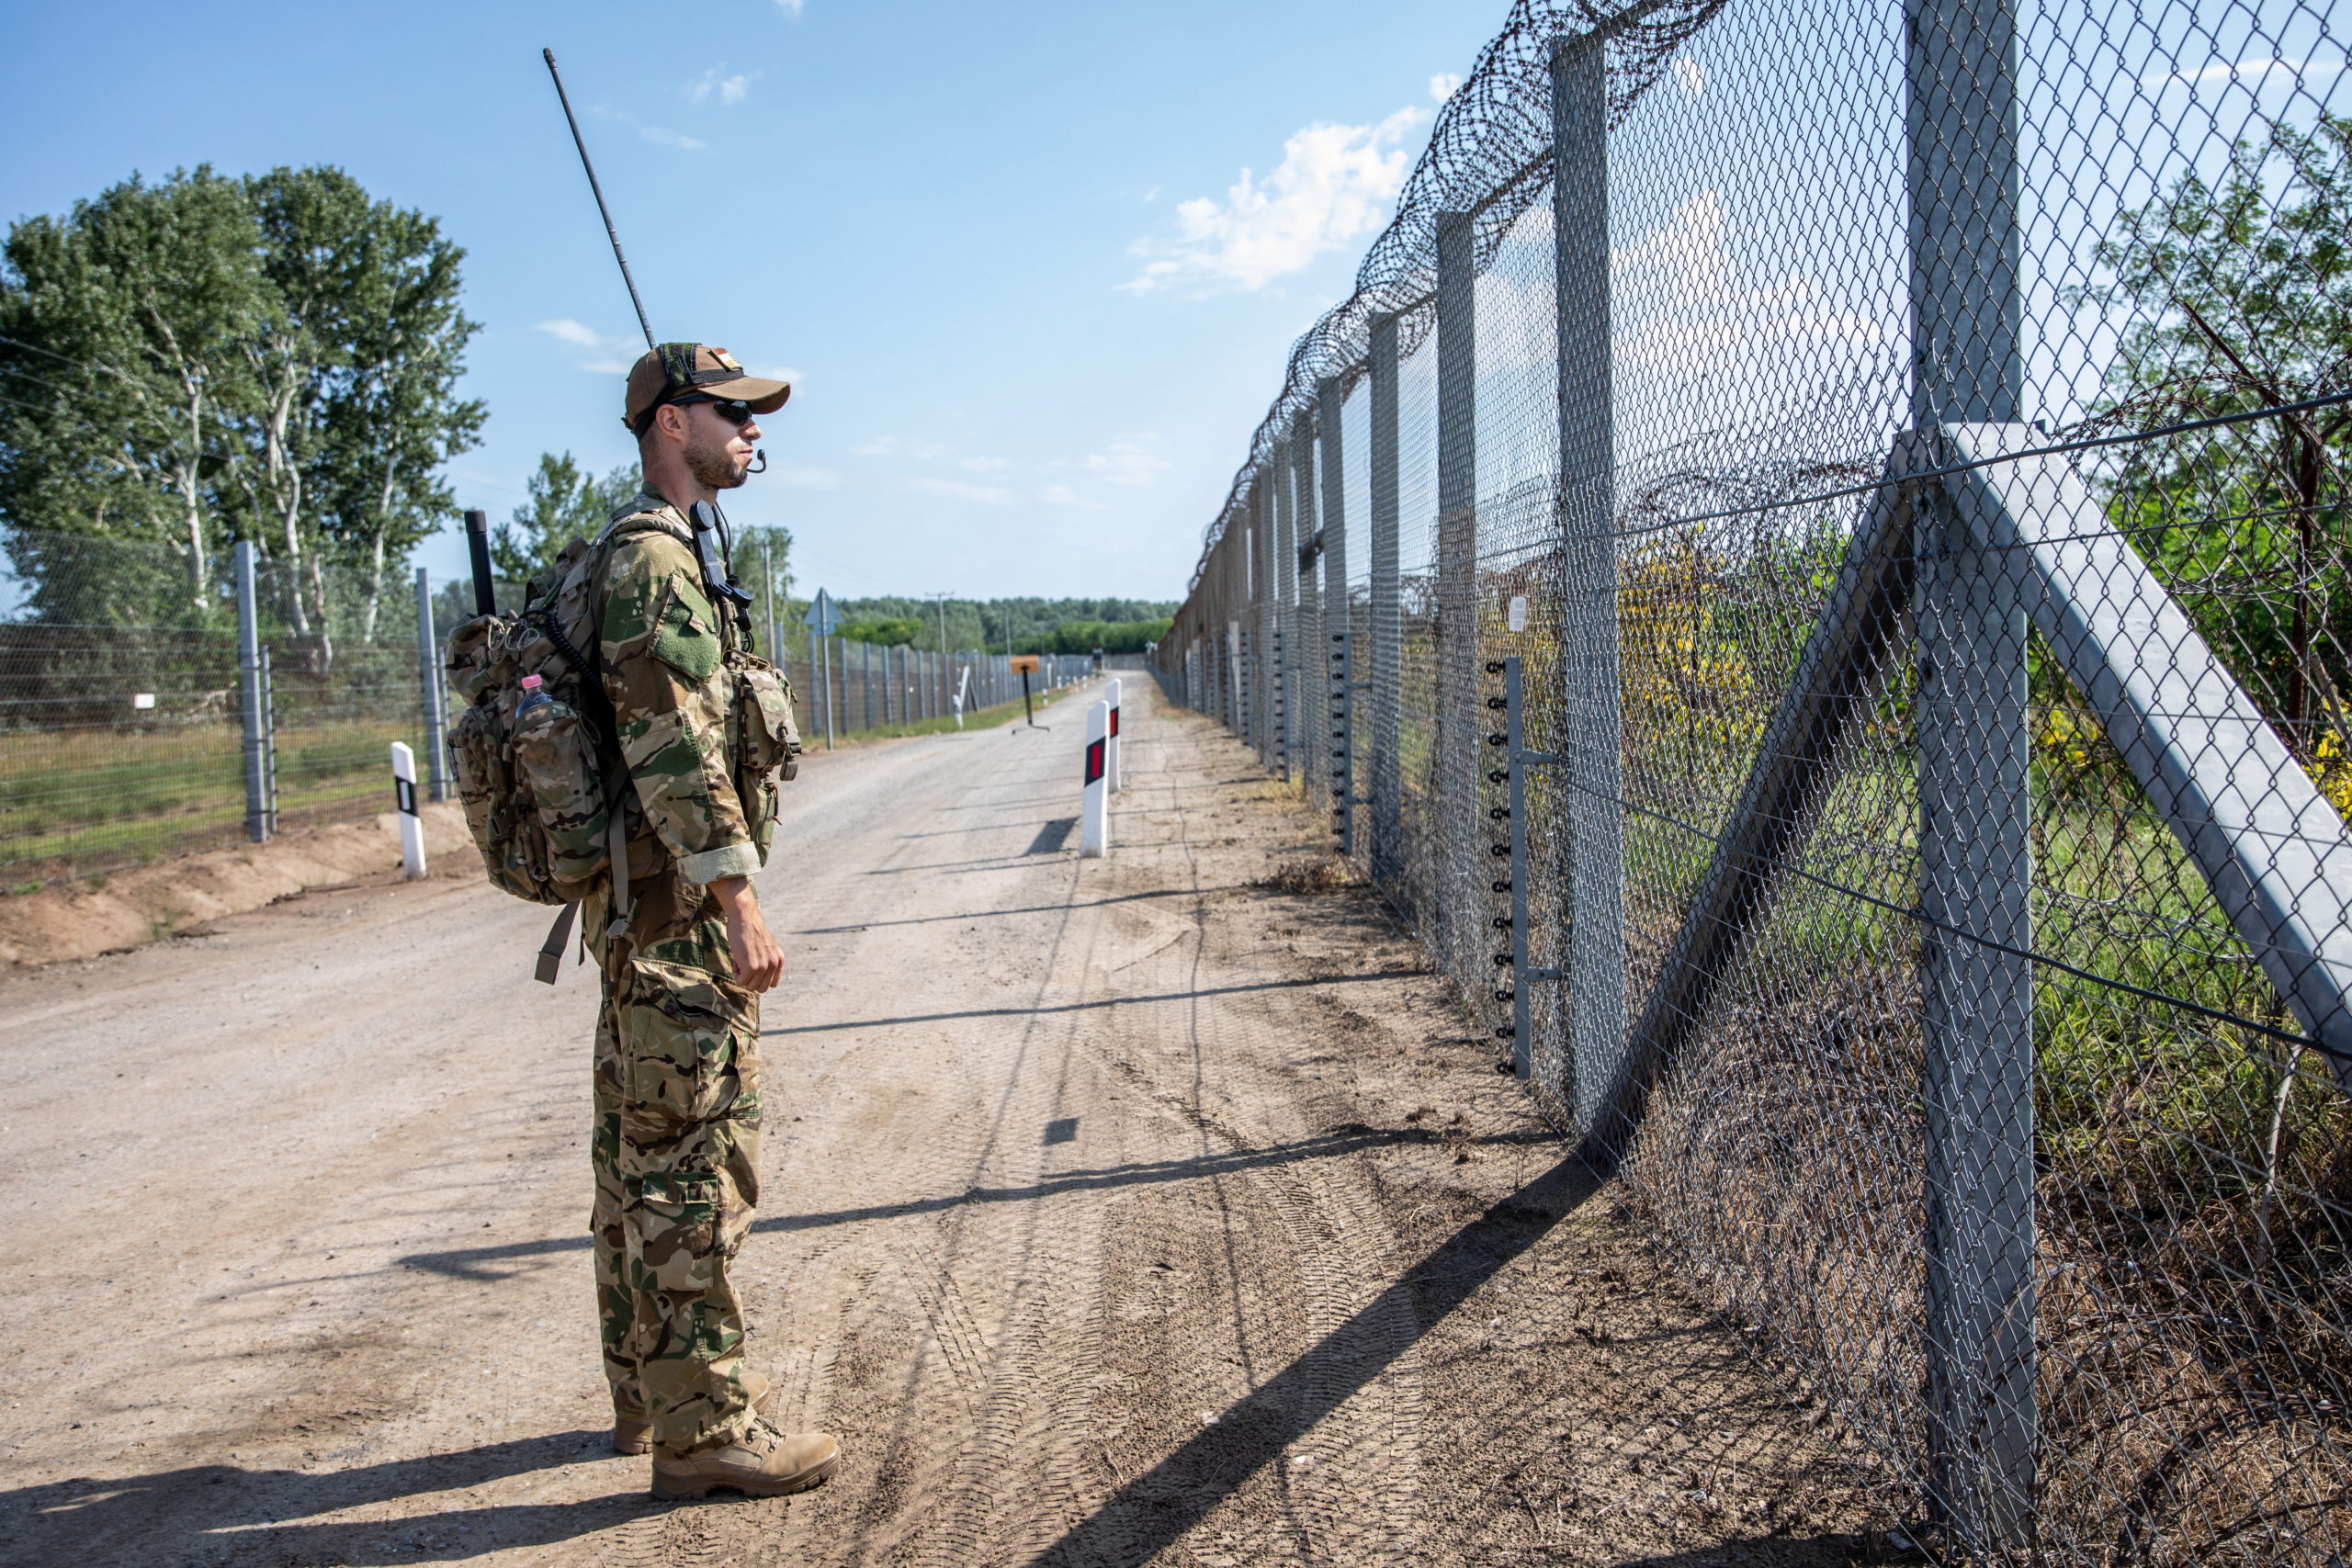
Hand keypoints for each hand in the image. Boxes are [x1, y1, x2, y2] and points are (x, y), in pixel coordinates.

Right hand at [710, 875, 783, 991]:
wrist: (744, 917)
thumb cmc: (750, 931)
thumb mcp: (766, 947)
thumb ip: (767, 961)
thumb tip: (760, 980)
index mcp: (779, 960)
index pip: (772, 984)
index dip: (759, 979)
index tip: (753, 967)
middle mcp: (774, 964)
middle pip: (761, 988)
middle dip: (750, 980)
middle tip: (744, 964)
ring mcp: (764, 966)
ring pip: (750, 987)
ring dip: (742, 976)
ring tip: (741, 959)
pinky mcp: (752, 967)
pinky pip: (740, 982)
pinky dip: (735, 973)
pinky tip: (736, 959)